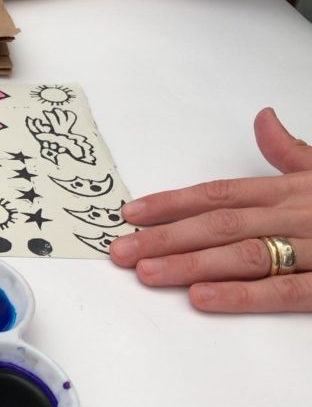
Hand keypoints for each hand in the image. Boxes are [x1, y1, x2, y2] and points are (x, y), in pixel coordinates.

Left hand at [111, 107, 311, 312]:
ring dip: (189, 263)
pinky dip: (242, 294)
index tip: (131, 214)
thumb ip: (294, 151)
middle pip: (219, 223)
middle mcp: (297, 213)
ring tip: (147, 273)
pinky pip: (285, 289)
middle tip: (121, 251)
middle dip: (165, 237)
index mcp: (292, 188)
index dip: (171, 202)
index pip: (218, 193)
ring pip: (242, 253)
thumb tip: (263, 118)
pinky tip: (202, 298)